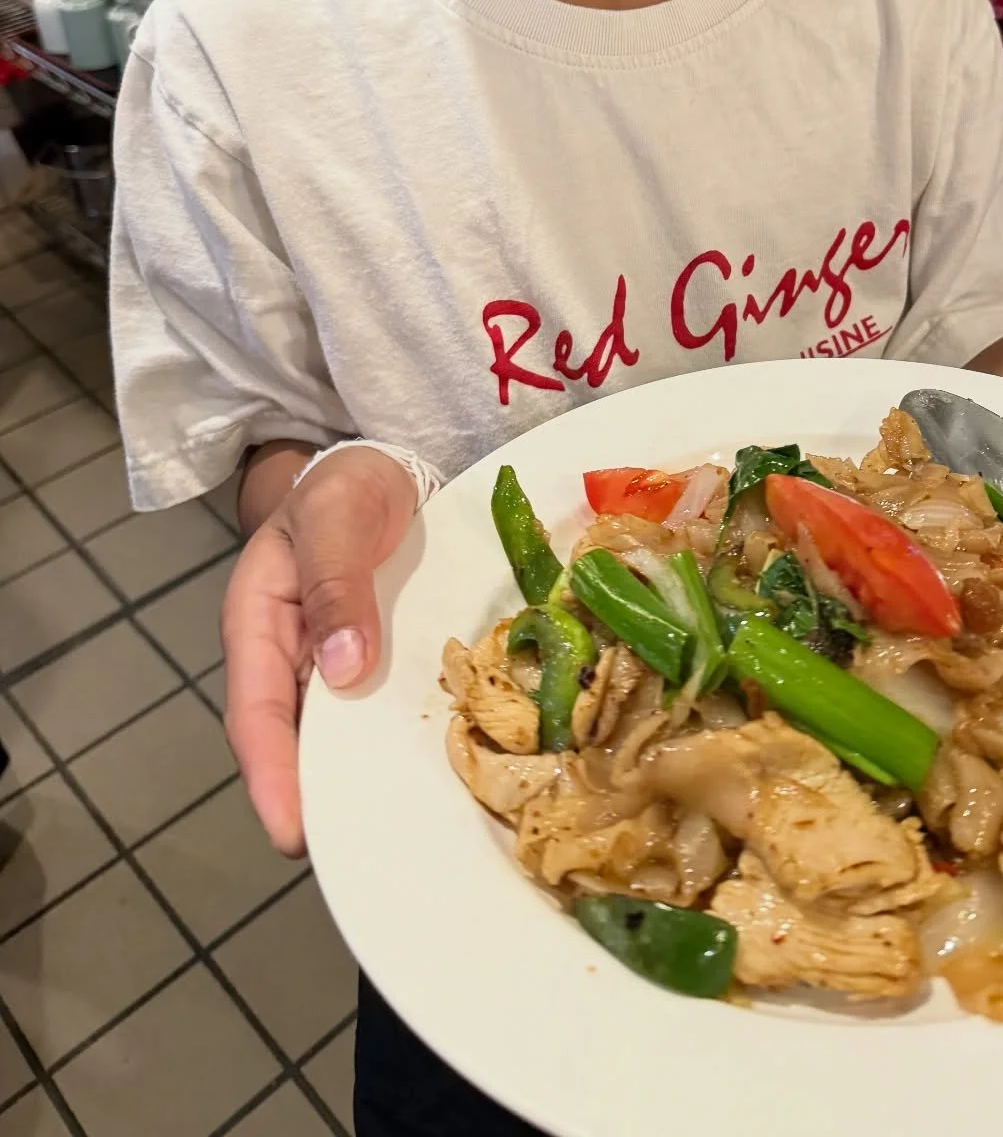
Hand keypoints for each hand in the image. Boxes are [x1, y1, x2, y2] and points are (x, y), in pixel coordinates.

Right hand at [221, 449, 418, 853]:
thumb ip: (335, 582)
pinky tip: (425, 774)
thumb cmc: (347, 485)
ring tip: (393, 838)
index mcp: (260, 624)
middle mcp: (291, 657)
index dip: (271, 777)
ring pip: (336, 735)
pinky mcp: (373, 663)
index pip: (256, 714)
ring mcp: (332, 664)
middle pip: (293, 743)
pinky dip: (392, 744)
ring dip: (357, 780)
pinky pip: (375, 712)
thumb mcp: (337, 516)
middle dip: (314, 801)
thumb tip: (343, 668)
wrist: (382, 465)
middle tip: (352, 858)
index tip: (291, 833)